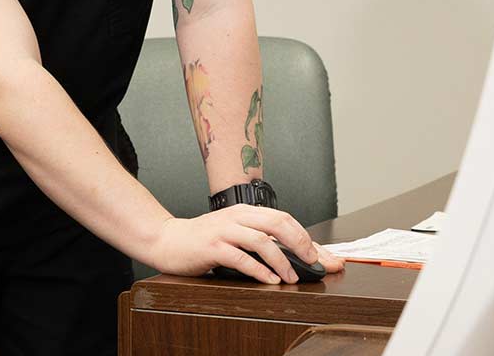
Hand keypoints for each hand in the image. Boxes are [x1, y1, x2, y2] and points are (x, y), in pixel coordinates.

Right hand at [140, 205, 344, 283]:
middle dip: (301, 244)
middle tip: (313, 263)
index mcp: (245, 212)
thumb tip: (296, 254)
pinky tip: (268, 280)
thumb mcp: (234, 233)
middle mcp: (236, 217)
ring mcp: (223, 231)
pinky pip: (240, 257)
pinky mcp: (211, 247)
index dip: (308, 238)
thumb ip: (260, 239)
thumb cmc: (204, 240)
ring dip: (281, 260)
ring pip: (261, 240)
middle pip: (277, 223)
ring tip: (291, 277)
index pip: (284, 219)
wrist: (167, 240)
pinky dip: (258, 270)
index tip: (326, 258)